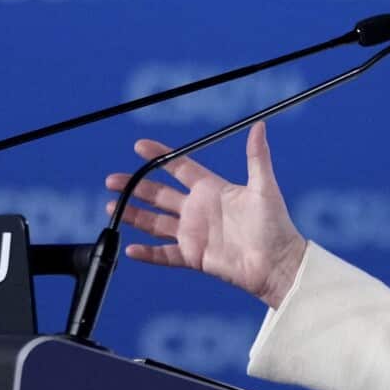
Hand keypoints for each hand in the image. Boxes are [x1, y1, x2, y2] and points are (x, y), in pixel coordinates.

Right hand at [105, 121, 306, 308]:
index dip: (159, 157)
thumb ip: (257, 157)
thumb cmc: (275, 225)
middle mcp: (199, 209)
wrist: (277, 263)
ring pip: (156, 222)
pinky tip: (130, 249)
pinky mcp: (194, 256)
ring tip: (112, 207)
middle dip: (135, 186)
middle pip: (159, 194)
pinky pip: (165, 254)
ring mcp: (194, 234)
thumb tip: (260, 126)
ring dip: (134, 215)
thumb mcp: (264, 187)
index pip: (179, 167)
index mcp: (212, 189)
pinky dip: (148, 253)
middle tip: (112, 180)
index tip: (139, 147)